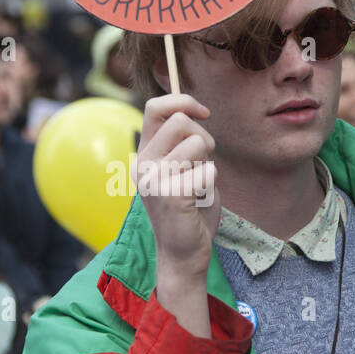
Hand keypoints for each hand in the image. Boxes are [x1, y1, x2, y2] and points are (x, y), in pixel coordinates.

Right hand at [134, 94, 220, 280]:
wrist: (184, 253)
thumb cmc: (190, 210)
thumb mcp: (183, 168)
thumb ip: (183, 143)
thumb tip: (192, 110)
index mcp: (145, 154)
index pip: (156, 107)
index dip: (183, 100)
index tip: (204, 113)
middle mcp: (143, 163)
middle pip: (181, 121)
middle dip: (204, 137)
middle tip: (203, 164)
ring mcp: (153, 179)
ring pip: (198, 143)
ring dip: (208, 163)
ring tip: (199, 185)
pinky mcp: (170, 194)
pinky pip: (209, 170)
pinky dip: (212, 184)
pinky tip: (199, 201)